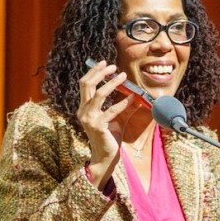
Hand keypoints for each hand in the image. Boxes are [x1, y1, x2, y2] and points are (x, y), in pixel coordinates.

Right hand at [77, 60, 133, 189]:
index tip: (104, 63)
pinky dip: (123, 103)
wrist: (105, 157)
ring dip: (112, 84)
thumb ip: (123, 106)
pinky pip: (111, 111)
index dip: (94, 72)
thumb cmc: (109, 138)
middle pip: (86, 85)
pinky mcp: (98, 126)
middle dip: (99, 73)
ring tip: (123, 76)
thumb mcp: (116, 119)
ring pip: (98, 95)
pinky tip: (132, 98)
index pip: (85, 85)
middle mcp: (83, 111)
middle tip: (112, 67)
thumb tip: (136, 94)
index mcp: (84, 108)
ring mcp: (89, 119)